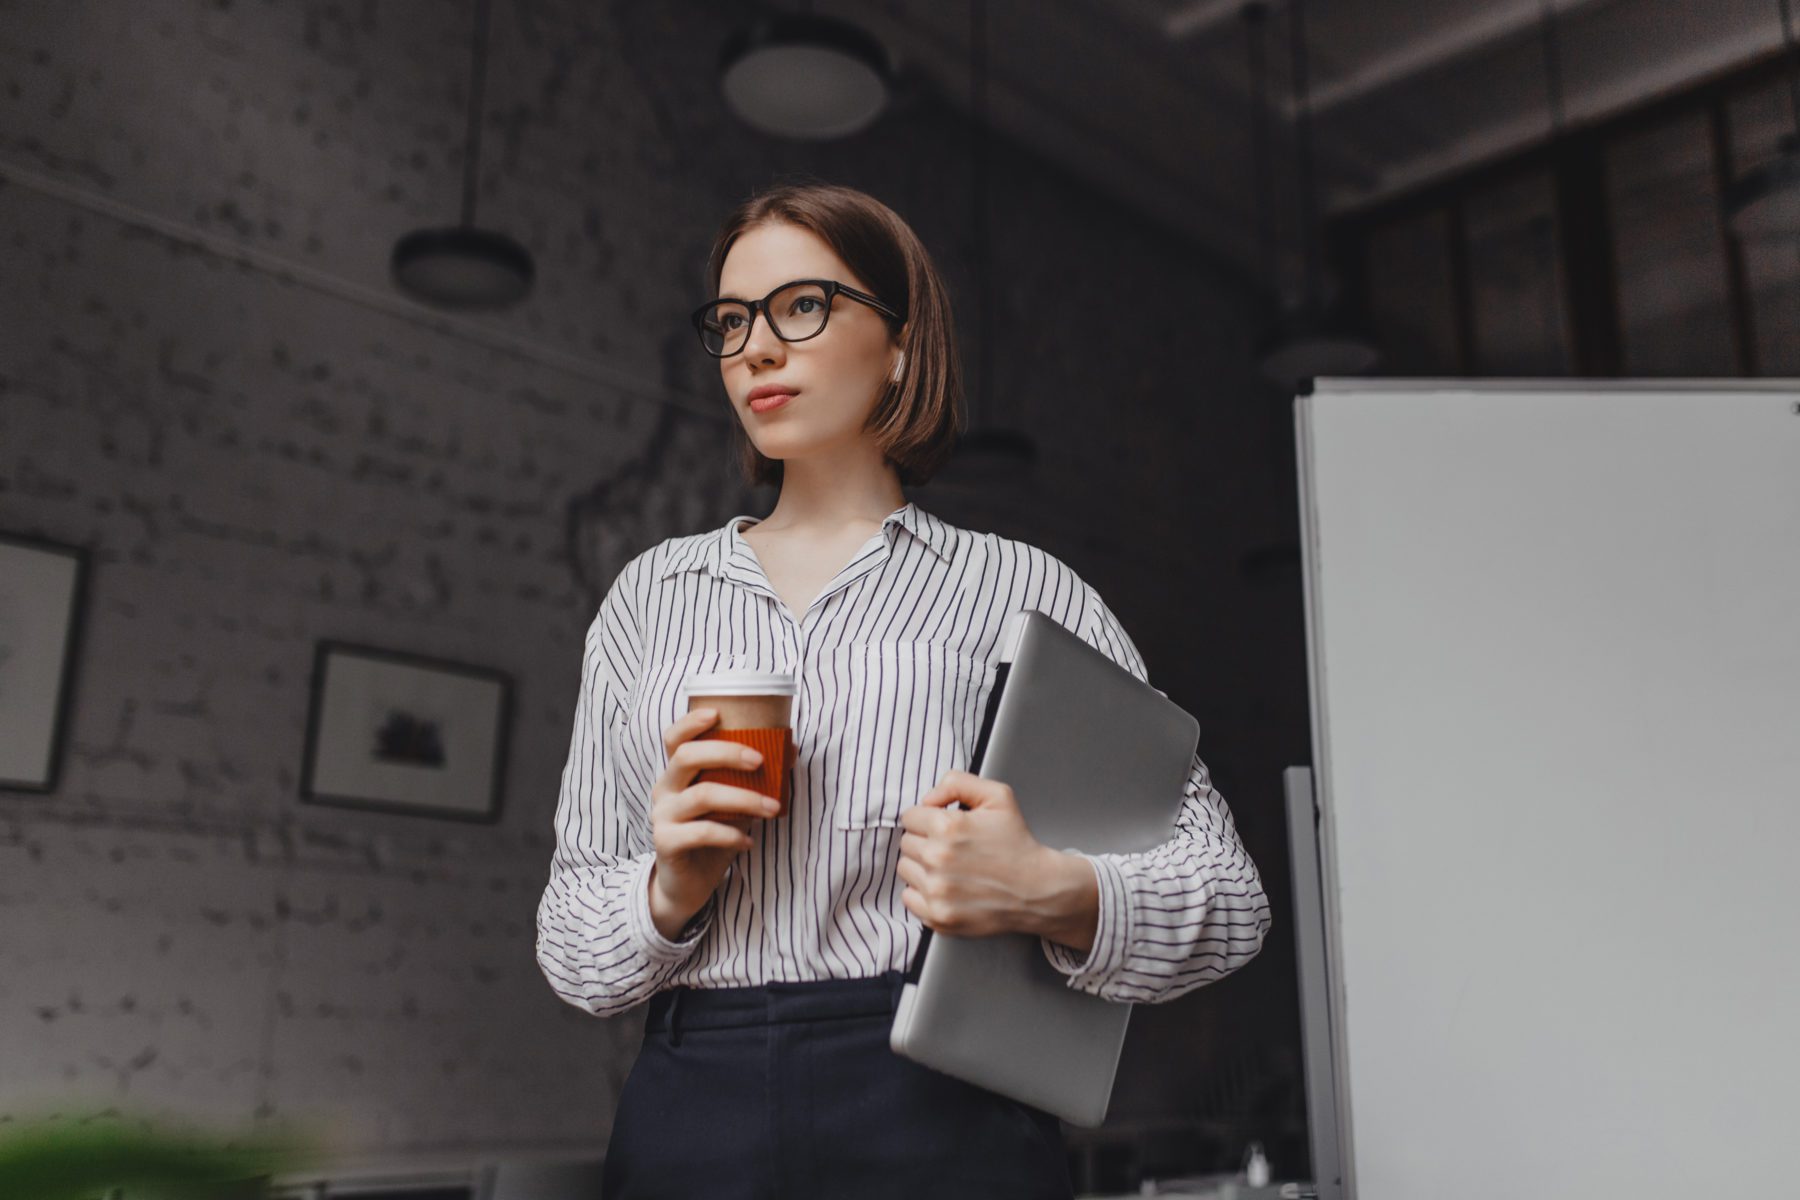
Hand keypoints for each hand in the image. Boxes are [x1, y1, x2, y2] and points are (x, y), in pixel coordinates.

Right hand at [647, 708, 778, 939]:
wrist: (687, 885)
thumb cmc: (712, 836)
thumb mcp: (733, 805)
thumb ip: (752, 779)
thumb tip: (790, 749)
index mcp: (677, 774)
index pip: (675, 739)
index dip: (691, 722)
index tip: (718, 713)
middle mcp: (665, 789)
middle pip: (687, 757)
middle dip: (727, 753)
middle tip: (761, 761)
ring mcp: (662, 816)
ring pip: (702, 795)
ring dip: (744, 799)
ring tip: (773, 808)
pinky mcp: (666, 843)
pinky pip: (703, 832)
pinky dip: (732, 834)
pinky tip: (749, 841)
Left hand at [896, 769, 1059, 938]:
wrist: (1037, 889)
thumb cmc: (1017, 843)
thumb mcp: (997, 796)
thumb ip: (956, 782)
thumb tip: (927, 799)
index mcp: (947, 827)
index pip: (910, 817)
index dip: (929, 819)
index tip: (945, 828)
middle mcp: (937, 858)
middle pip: (906, 843)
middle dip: (926, 841)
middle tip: (953, 848)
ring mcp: (936, 891)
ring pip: (905, 868)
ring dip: (922, 866)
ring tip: (951, 868)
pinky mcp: (937, 916)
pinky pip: (908, 897)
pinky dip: (923, 892)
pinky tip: (947, 887)